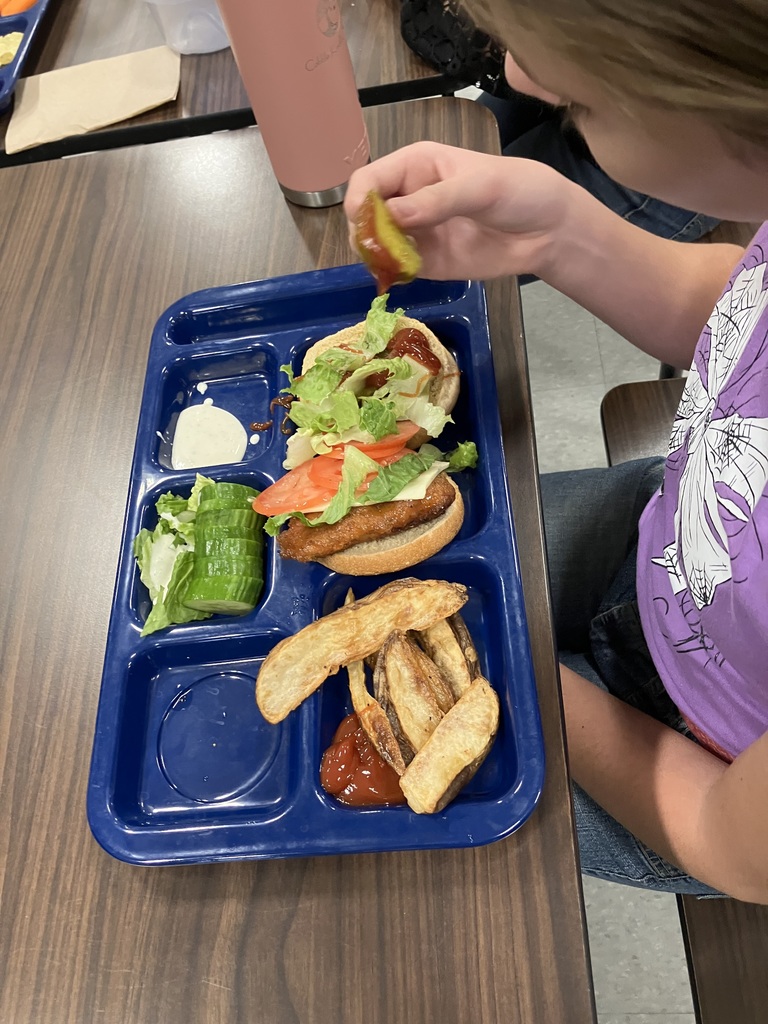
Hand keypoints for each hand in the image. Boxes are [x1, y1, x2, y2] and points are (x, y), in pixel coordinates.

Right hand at [344, 141, 575, 281]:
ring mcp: (414, 231)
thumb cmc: (518, 192)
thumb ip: (438, 200)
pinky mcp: (425, 262)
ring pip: (374, 243)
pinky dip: (390, 273)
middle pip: (365, 213)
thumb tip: (392, 215)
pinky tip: (400, 274)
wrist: (547, 230)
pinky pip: (395, 268)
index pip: (370, 178)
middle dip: (364, 230)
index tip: (363, 220)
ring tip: (390, 263)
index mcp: (416, 166)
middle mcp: (407, 197)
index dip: (360, 198)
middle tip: (379, 248)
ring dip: (374, 255)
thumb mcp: (481, 187)